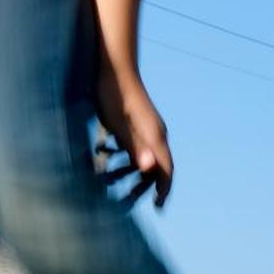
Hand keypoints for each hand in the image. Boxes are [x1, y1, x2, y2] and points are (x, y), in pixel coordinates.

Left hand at [95, 65, 173, 208]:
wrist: (114, 65)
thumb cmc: (113, 94)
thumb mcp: (118, 123)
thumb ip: (135, 146)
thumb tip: (149, 169)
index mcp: (154, 135)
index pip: (166, 169)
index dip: (163, 190)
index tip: (158, 208)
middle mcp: (156, 132)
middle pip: (157, 166)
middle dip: (144, 186)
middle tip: (127, 202)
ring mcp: (147, 127)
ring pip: (145, 157)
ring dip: (130, 172)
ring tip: (110, 182)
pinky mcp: (136, 122)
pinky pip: (136, 147)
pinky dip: (124, 158)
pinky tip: (107, 158)